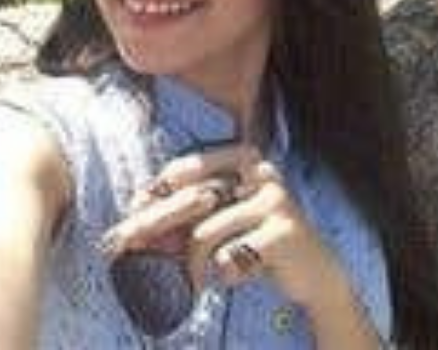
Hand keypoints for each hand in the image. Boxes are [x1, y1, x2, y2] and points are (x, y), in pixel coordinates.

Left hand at [100, 144, 345, 309]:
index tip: (126, 219)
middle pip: (190, 198)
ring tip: (195, 280)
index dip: (153, 195)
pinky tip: (230, 277)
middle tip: (123, 249)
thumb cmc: (254, 240)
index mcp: (242, 156)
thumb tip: (133, 219)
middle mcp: (259, 170)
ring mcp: (274, 199)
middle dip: (153, 227)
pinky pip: (230, 257)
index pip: (185, 169)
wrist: (313, 271)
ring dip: (191, 265)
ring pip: (205, 233)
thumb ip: (186, 214)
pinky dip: (222, 274)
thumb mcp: (219, 220)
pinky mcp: (284, 232)